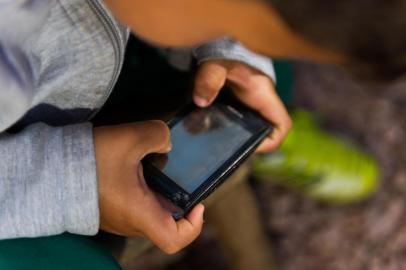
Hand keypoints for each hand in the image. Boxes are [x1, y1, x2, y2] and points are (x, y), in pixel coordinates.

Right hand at [94, 121, 204, 253]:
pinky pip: (134, 203)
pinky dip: (144, 187)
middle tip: (178, 172)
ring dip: (159, 188)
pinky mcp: (108, 209)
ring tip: (156, 161)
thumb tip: (167, 143)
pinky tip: (137, 163)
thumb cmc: (90, 160)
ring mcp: (118, 218)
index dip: (193, 226)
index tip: (197, 204)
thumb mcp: (130, 138)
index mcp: (139, 214)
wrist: (49, 167)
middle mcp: (130, 223)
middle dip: (177, 197)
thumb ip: (158, 135)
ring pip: (150, 209)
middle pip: (166, 220)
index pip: (173, 240)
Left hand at [193, 60, 291, 151]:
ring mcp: (249, 105)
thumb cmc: (223, 53)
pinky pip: (236, 123)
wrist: (218, 44)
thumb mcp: (216, 64)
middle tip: (225, 148)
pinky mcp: (236, 104)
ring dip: (234, 137)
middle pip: (265, 132)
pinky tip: (207, 129)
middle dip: (248, 143)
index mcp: (264, 97)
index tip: (250, 146)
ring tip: (213, 141)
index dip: (271, 141)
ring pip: (250, 129)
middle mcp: (260, 104)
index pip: (282, 125)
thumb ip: (209, 79)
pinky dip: (224, 128)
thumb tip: (200, 101)